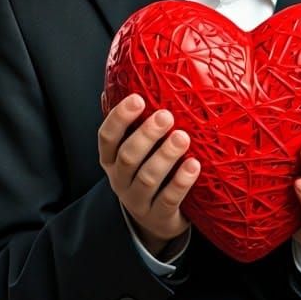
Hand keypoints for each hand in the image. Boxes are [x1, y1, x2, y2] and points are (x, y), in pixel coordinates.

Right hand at [98, 91, 197, 256]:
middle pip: (128, 156)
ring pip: (147, 178)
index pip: (106, 137)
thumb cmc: (147, 172)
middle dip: (146, 135)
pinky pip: (169, 199)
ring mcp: (138, 201)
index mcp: (110, 159)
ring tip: (183, 137)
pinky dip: (181, 182)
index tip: (137, 98)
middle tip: (166, 115)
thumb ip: (133, 122)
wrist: (155, 221)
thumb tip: (126, 79)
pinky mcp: (159, 217)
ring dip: (165, 156)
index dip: (119, 118)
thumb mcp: (135, 150)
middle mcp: (120, 179)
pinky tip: (194, 165)